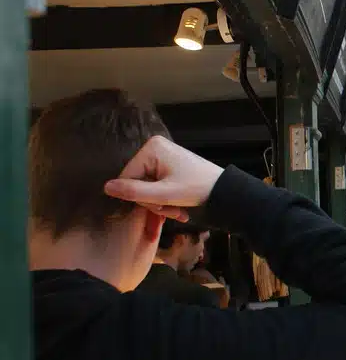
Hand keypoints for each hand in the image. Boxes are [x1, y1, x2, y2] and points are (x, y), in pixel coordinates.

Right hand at [103, 136, 224, 221]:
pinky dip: (166, 199)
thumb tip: (106, 187)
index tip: (161, 208)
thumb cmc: (197, 189)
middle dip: (154, 202)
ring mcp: (162, 155)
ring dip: (161, 204)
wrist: (225, 191)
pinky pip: (157, 185)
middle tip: (173, 212)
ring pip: (147, 187)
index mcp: (151, 148)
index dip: (140, 198)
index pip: (127, 178)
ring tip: (179, 211)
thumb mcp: (164, 194)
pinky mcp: (168, 164)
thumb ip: (134, 192)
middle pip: (137, 183)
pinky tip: (179, 207)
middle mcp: (154, 147)